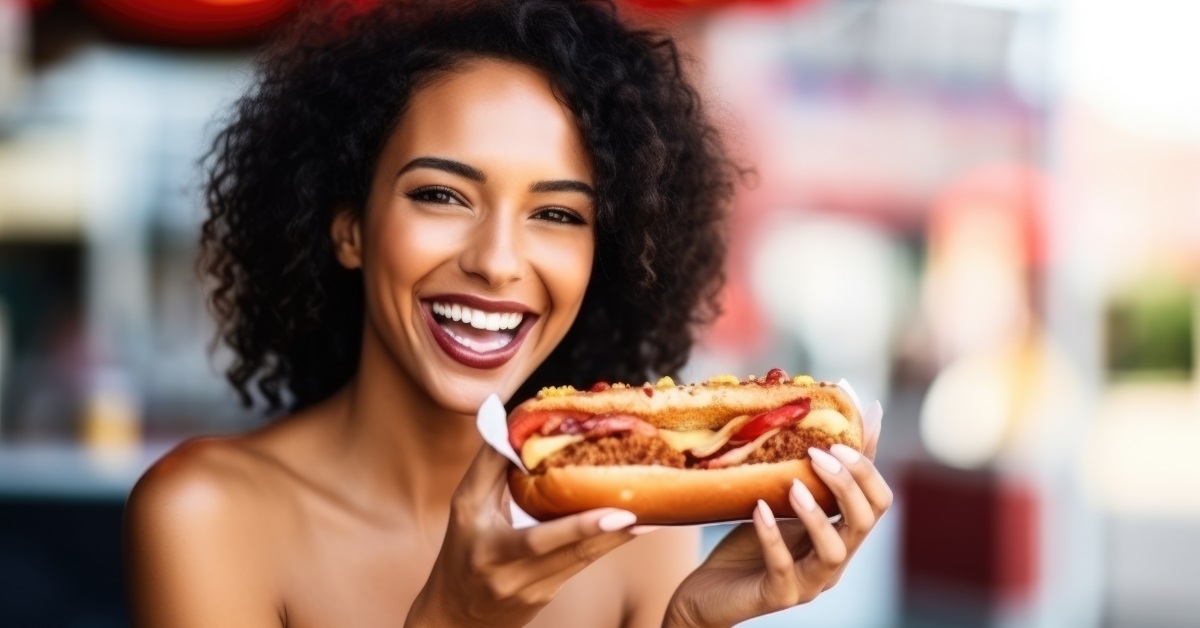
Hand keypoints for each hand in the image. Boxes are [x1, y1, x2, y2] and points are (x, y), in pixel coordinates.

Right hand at [405, 446, 639, 627]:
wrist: (458, 615)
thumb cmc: (463, 549)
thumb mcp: (465, 506)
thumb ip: (489, 463)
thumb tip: (509, 414)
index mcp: (490, 549)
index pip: (536, 540)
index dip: (577, 527)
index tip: (613, 510)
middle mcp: (514, 575)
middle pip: (571, 553)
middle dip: (608, 531)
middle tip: (642, 511)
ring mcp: (535, 590)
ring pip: (583, 560)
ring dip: (618, 537)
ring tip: (653, 514)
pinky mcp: (549, 595)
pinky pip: (582, 565)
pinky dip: (607, 542)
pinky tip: (633, 526)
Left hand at [664, 403, 890, 627]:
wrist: (711, 591)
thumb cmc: (750, 542)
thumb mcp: (783, 500)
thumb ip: (811, 470)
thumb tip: (846, 412)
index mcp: (841, 535)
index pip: (879, 502)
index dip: (866, 470)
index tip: (837, 440)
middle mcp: (834, 562)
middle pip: (865, 522)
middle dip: (847, 484)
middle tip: (817, 454)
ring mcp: (809, 583)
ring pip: (834, 551)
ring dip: (817, 514)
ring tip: (793, 485)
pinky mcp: (778, 596)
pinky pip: (783, 568)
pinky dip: (772, 536)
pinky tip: (759, 509)